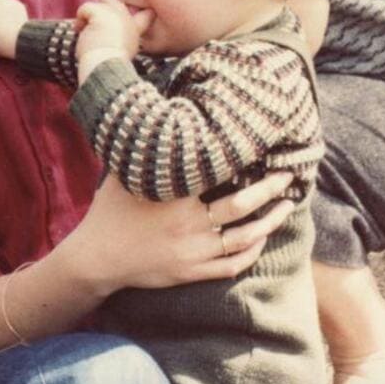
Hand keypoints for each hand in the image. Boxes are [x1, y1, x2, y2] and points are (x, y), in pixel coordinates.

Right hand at [56, 172, 295, 295]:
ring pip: (245, 238)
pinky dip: (252, 253)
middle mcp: (189, 225)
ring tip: (286, 206)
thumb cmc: (109, 211)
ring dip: (270, 222)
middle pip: (242, 206)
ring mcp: (193, 252)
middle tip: (287, 176)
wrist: (97, 258)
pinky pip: (232, 265)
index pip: (218, 175)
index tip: (261, 149)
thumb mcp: (121, 174)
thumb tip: (147, 111)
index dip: (243, 162)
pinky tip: (262, 240)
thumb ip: (140, 149)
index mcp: (174, 198)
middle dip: (269, 189)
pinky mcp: (192, 272)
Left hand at [75, 0, 151, 69]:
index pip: (145, 16)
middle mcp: (127, 20)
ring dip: (85, 19)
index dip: (145, 11)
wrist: (106, 65)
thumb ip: (113, 38)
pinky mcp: (102, 10)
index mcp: (133, 32)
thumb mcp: (118, 51)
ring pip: (94, 7)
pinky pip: (85, 7)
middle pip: (114, 2)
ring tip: (81, 30)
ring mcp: (115, 13)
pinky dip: (79, 19)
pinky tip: (79, 29)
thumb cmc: (108, 64)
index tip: (148, 8)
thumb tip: (93, 28)